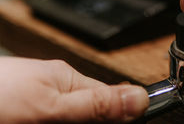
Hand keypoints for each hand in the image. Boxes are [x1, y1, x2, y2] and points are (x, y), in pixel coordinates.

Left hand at [0, 57, 148, 122]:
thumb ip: (96, 104)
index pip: (112, 99)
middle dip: (91, 121)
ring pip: (72, 116)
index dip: (119, 118)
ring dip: (75, 120)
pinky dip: (56, 120)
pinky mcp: (29, 110)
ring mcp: (40, 101)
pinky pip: (53, 115)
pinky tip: (40, 120)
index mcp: (69, 79)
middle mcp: (57, 88)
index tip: (127, 123)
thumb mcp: (49, 108)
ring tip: (44, 119)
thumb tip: (140, 98)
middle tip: (63, 121)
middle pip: (93, 113)